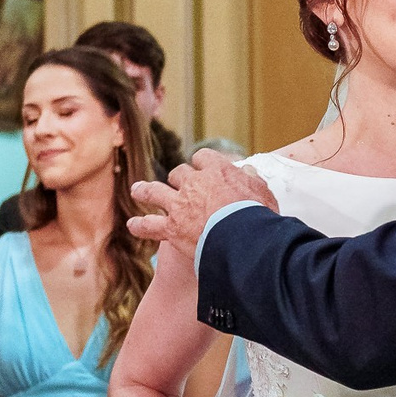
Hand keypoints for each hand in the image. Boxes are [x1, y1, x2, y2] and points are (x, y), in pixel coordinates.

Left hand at [125, 152, 278, 260]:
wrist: (243, 238)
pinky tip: (133, 225)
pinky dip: (140, 225)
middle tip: (180, 187)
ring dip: (145, 191)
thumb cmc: (258, 215)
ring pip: (154, 192)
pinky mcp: (171, 227)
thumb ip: (251, 179)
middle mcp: (194, 183)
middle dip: (179, 179)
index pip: (203, 158)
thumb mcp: (262, 191)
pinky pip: (150, 225)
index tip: (204, 168)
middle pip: (179, 174)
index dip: (202, 163)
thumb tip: (246, 170)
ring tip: (137, 190)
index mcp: (217, 170)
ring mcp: (179, 204)